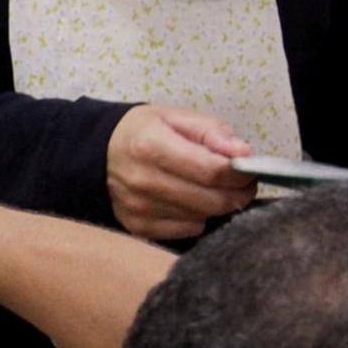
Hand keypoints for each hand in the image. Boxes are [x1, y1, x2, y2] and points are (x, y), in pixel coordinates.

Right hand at [107, 106, 257, 239]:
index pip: (213, 170)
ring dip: (216, 205)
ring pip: (203, 217)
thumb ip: (213, 132)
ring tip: (210, 188)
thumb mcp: (176, 117)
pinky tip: (189, 201)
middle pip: (212, 200)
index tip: (249, 169)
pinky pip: (188, 230)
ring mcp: (139, 208)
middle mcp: (143, 181)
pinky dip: (197, 217)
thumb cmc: (144, 132)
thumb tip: (244, 153)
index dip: (240, 173)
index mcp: (152, 146)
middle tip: (240, 183)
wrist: (98, 153)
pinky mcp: (139, 227)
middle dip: (236, 193)